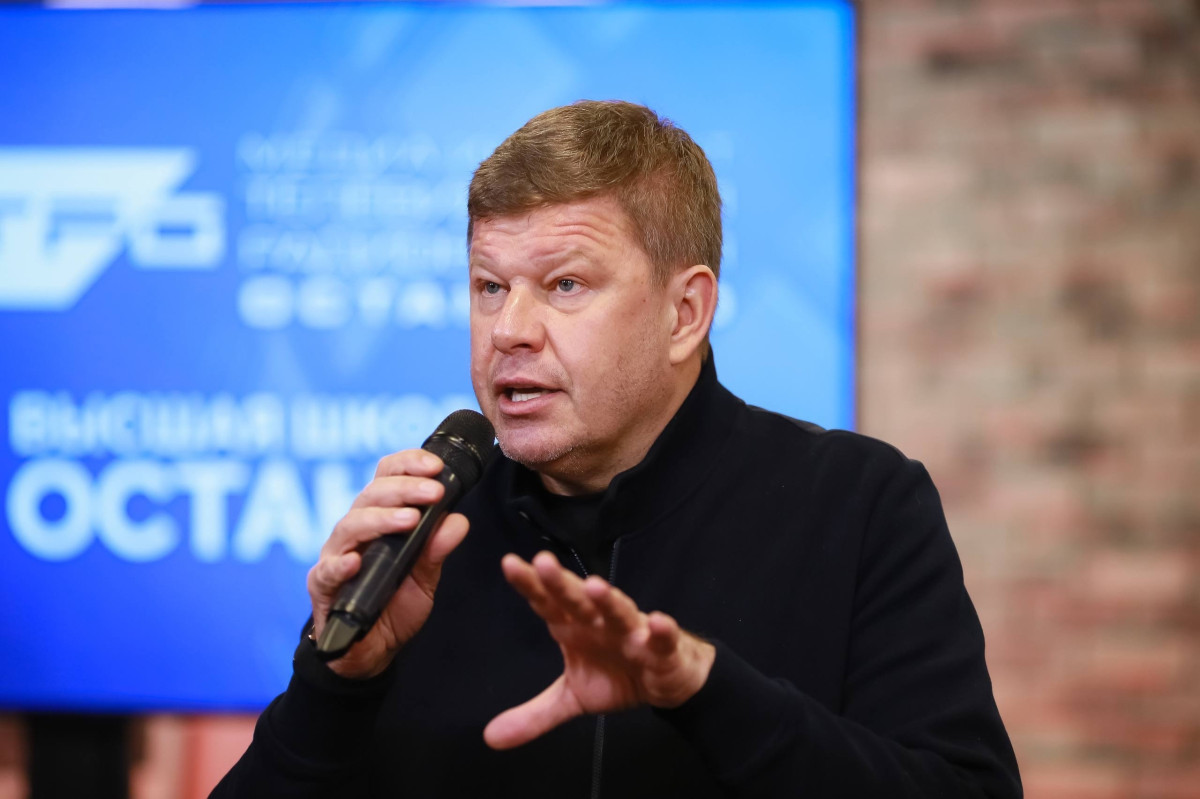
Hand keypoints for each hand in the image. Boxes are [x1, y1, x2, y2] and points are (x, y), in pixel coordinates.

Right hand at [306, 449, 468, 679]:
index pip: (387, 477)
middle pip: (371, 494)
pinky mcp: (323, 585)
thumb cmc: (394, 603)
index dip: (408, 464)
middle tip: (434, 492)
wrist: (370, 649)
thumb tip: (458, 520)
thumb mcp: (426, 576)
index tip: (436, 466)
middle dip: (404, 488)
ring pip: (350, 524)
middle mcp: (355, 530)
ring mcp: (336, 555)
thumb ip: (438, 549)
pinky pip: (327, 570)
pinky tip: (357, 561)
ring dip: (381, 518)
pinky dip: (341, 563)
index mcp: (380, 518)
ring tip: (409, 520)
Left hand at [484, 551, 715, 749]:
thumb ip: (534, 714)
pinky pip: (662, 637)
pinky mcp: (663, 647)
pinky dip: (661, 630)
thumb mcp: (571, 697)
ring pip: (619, 611)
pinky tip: (656, 622)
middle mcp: (600, 622)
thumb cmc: (616, 675)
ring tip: (595, 587)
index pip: (548, 602)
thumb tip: (491, 737)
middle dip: (561, 583)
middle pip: (578, 599)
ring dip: (608, 600)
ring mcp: (632, 631)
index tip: (509, 564)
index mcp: (575, 627)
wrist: (667, 680)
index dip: (530, 585)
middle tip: (543, 563)